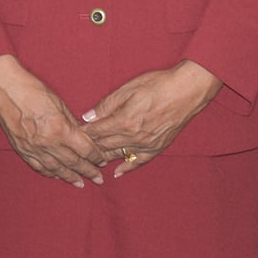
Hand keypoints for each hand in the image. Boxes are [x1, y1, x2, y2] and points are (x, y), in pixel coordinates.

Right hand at [0, 54, 105, 187]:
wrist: (4, 88)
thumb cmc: (32, 89)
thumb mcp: (59, 103)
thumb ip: (71, 122)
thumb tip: (81, 134)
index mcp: (60, 129)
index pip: (85, 149)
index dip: (96, 156)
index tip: (102, 160)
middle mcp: (48, 143)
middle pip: (73, 162)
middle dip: (88, 171)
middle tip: (98, 179)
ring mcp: (34, 148)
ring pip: (56, 169)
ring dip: (70, 177)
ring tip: (80, 183)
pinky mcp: (22, 149)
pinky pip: (38, 166)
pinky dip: (49, 173)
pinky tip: (56, 175)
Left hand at [80, 61, 220, 176]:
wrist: (186, 91)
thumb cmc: (157, 85)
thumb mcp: (128, 89)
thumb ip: (106, 105)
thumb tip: (88, 116)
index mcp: (124, 121)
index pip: (96, 132)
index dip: (82, 134)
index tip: (71, 135)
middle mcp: (134, 136)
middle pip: (104, 145)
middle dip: (88, 147)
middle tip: (76, 149)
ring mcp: (146, 144)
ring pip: (118, 154)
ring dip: (103, 157)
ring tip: (90, 160)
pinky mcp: (157, 148)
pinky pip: (139, 162)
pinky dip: (127, 167)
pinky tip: (117, 172)